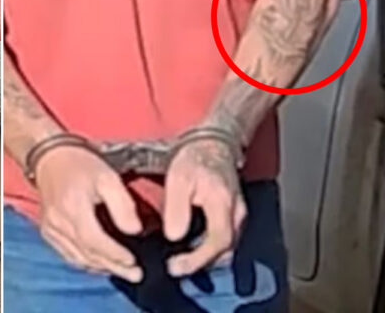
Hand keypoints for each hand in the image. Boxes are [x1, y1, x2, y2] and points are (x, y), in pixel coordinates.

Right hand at [36, 146, 143, 281]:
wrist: (50, 157)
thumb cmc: (81, 164)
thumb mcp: (108, 177)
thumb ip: (123, 205)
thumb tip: (135, 231)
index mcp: (73, 208)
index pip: (95, 241)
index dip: (116, 255)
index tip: (135, 263)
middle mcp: (58, 223)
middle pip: (87, 255)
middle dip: (113, 267)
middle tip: (136, 275)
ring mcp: (50, 229)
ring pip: (77, 258)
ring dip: (100, 268)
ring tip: (122, 271)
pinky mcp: (47, 231)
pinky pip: (67, 254)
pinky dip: (85, 262)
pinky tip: (100, 263)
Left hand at [163, 139, 245, 276]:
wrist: (213, 144)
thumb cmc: (194, 159)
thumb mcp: (178, 178)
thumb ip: (176, 207)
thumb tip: (174, 236)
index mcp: (223, 203)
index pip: (219, 241)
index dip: (198, 259)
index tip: (176, 266)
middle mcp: (237, 213)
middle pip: (225, 251)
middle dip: (200, 264)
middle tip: (174, 268)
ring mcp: (238, 216)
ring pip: (226, 248)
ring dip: (205, 259)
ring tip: (180, 261)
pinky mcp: (234, 216)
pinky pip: (225, 240)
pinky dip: (208, 250)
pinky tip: (190, 249)